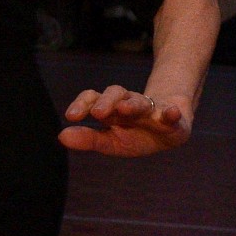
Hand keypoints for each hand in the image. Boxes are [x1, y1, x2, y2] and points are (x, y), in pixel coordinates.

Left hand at [59, 86, 192, 156]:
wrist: (170, 128)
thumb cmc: (135, 135)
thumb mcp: (111, 140)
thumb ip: (88, 138)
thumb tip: (61, 136)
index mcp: (112, 110)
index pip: (94, 98)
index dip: (82, 104)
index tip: (71, 116)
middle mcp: (129, 104)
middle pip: (116, 94)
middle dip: (106, 101)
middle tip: (97, 112)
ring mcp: (152, 110)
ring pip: (141, 101)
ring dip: (132, 104)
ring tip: (124, 108)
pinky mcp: (173, 118)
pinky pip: (172, 114)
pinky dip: (171, 113)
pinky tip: (171, 113)